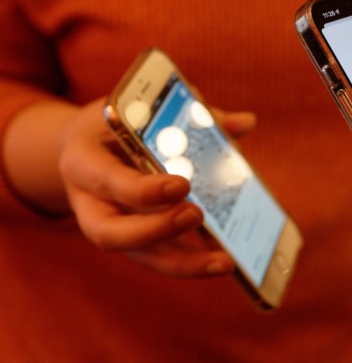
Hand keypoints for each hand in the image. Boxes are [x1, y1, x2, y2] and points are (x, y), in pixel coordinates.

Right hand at [58, 98, 255, 277]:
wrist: (88, 148)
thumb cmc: (115, 125)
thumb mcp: (137, 110)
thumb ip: (188, 117)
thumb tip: (245, 123)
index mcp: (83, 163)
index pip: (107, 181)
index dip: (143, 189)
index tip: (182, 185)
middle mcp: (89, 204)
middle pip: (111, 234)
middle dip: (156, 230)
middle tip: (196, 216)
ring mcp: (112, 228)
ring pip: (141, 257)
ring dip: (185, 264)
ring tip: (224, 262)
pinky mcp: (135, 242)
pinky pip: (162, 258)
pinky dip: (194, 261)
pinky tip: (225, 259)